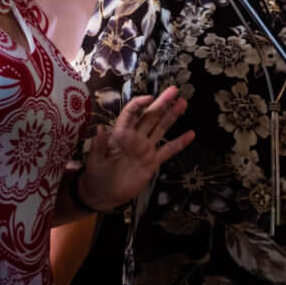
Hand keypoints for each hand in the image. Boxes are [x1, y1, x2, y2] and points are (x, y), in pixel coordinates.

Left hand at [79, 86, 193, 210]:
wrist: (104, 194)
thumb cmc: (95, 175)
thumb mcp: (94, 160)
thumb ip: (98, 145)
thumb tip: (100, 129)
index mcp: (120, 134)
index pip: (131, 113)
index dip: (140, 104)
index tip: (150, 98)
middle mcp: (135, 138)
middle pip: (150, 116)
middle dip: (162, 103)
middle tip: (174, 90)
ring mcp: (145, 149)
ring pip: (161, 128)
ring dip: (172, 116)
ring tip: (183, 103)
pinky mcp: (152, 162)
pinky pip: (168, 151)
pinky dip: (180, 143)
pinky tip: (191, 134)